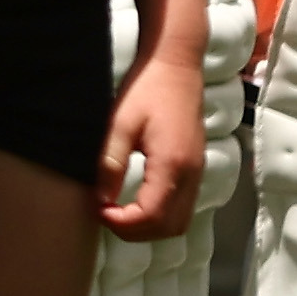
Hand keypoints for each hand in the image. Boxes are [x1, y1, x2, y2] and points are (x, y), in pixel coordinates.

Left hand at [99, 48, 203, 241]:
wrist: (175, 63)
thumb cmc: (145, 88)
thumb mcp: (119, 122)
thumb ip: (110, 163)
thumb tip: (100, 199)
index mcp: (173, 164)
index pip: (152, 215)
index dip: (124, 224)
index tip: (98, 212)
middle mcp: (191, 174)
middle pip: (170, 227)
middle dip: (136, 232)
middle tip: (106, 216)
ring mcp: (198, 172)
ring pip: (180, 221)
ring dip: (150, 227)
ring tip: (119, 213)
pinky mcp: (196, 167)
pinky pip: (183, 207)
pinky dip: (161, 215)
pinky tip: (137, 202)